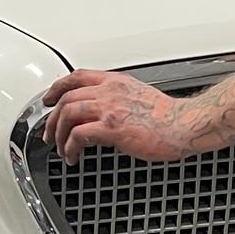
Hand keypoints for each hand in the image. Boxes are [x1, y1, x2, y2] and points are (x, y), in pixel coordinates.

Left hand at [43, 70, 207, 162]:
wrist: (185, 125)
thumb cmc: (169, 117)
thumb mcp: (140, 96)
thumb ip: (120, 100)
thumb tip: (106, 114)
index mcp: (116, 82)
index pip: (77, 76)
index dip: (57, 87)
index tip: (49, 98)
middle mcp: (110, 91)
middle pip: (67, 97)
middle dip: (52, 118)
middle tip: (50, 134)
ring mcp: (110, 108)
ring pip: (68, 114)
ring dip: (58, 134)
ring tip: (60, 149)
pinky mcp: (111, 128)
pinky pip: (78, 135)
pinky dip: (69, 147)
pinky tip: (73, 157)